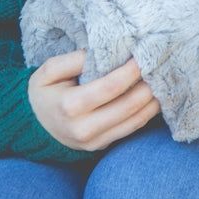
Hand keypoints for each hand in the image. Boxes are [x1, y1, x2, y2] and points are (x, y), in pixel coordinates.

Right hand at [28, 50, 159, 151]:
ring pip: (136, 120)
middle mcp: (84, 128)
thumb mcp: (48, 72)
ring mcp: (95, 141)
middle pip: (129, 105)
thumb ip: (72, 60)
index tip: (145, 55)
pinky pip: (132, 128)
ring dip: (154, 99)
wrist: (35, 126)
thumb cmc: (44, 93)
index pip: (111, 86)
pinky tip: (155, 95)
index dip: (132, 71)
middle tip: (161, 64)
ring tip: (163, 78)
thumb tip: (101, 53)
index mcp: (70, 106)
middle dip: (149, 84)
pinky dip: (148, 111)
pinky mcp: (103, 145)